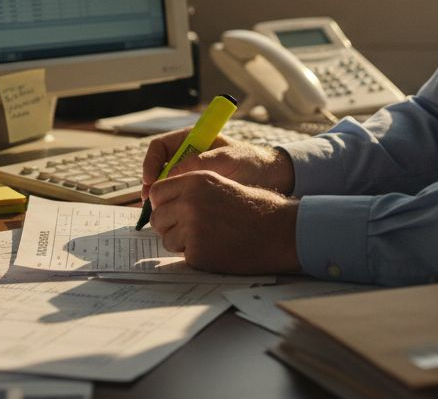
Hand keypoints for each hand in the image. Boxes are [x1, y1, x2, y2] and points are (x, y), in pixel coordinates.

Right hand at [140, 128, 293, 199]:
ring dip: (159, 198)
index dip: (150, 162)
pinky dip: (172, 206)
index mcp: (192, 140)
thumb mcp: (228, 158)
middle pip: (157, 168)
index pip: (159, 147)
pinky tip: (173, 217)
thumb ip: (202, 162)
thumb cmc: (252, 162)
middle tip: (150, 202)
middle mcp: (187, 157)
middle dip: (151, 184)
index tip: (151, 180)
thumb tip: (173, 173)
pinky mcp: (196, 193)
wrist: (272, 179)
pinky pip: (177, 198)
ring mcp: (191, 176)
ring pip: (165, 186)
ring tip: (158, 212)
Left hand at [147, 170, 300, 273]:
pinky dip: (196, 255)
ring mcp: (192, 229)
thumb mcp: (221, 185)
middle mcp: (189, 202)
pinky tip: (217, 249)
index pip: (157, 192)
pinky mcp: (198, 253)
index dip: (163, 203)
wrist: (280, 231)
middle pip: (157, 217)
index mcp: (195, 180)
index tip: (171, 210)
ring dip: (181, 241)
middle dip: (169, 225)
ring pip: (167, 239)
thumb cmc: (255, 208)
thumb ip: (191, 191)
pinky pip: (183, 256)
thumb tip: (161, 202)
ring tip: (208, 238)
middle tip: (188, 229)